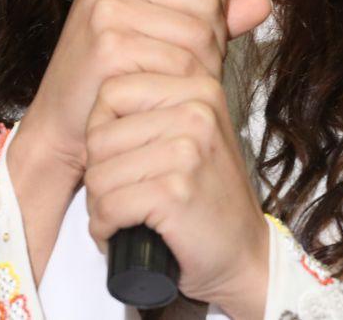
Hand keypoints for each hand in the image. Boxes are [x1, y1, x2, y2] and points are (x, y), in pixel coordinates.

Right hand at [16, 0, 273, 179]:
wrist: (64, 125)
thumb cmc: (113, 73)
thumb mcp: (158, 30)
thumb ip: (209, 13)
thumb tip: (265, 3)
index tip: (193, 28)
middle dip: (211, 38)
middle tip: (188, 67)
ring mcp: (105, 6)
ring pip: (200, 30)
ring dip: (203, 65)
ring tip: (178, 81)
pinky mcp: (110, 43)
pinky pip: (183, 61)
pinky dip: (185, 84)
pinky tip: (166, 94)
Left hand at [81, 64, 271, 314]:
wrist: (243, 254)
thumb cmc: (208, 196)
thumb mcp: (193, 134)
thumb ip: (155, 106)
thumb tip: (98, 88)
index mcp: (199, 88)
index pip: (112, 90)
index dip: (102, 129)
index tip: (124, 157)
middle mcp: (196, 112)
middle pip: (99, 135)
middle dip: (98, 173)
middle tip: (122, 195)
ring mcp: (187, 151)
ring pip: (98, 174)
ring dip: (100, 205)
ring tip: (125, 214)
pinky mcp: (175, 192)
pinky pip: (108, 206)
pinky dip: (105, 228)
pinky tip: (122, 232)